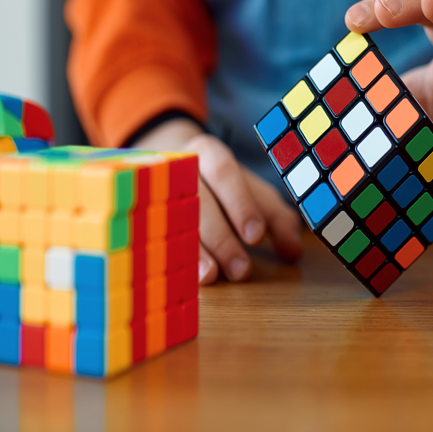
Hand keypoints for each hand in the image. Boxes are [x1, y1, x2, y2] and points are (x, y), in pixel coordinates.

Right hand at [133, 118, 302, 283]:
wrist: (164, 164)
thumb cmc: (220, 186)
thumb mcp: (253, 193)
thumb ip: (276, 219)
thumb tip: (293, 252)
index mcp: (209, 154)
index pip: (224, 172)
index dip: (239, 203)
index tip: (255, 235)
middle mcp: (177, 169)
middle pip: (198, 200)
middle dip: (221, 237)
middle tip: (241, 270)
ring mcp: (152, 191)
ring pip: (170, 220)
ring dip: (193, 251)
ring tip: (210, 277)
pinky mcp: (139, 214)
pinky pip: (150, 236)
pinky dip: (166, 257)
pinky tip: (180, 276)